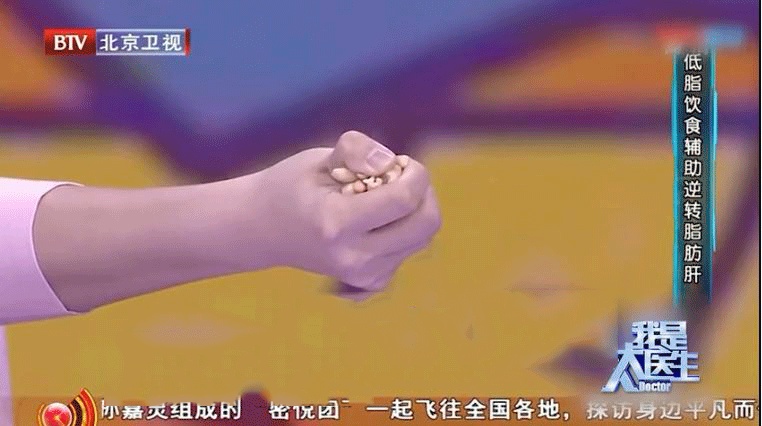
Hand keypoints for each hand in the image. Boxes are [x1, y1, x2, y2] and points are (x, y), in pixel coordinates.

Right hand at [245, 130, 440, 298]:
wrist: (264, 230)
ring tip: (382, 196)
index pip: (405, 198)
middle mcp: (354, 257)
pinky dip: (404, 227)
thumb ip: (356, 151)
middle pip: (427, 223)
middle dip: (422, 191)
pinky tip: (376, 219)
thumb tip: (391, 163)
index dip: (414, 172)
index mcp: (336, 223)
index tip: (398, 162)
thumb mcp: (318, 157)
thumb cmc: (293, 187)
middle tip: (398, 176)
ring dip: (414, 208)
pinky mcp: (372, 283)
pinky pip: (411, 249)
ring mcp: (364, 276)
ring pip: (424, 236)